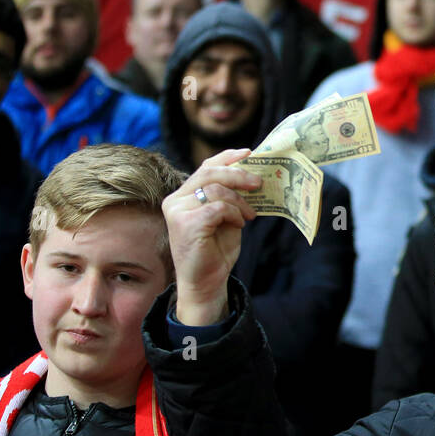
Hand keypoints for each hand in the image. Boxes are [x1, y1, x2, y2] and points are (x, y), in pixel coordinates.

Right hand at [163, 148, 259, 324]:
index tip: (249, 153)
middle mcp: (175, 201)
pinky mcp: (185, 224)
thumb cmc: (215, 250)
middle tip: (258, 183)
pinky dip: (233, 213)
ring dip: (239, 201)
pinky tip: (239, 224)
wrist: (206, 282)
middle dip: (238, 175)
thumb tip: (252, 173)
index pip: (206, 167)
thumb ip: (230, 195)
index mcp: (183, 196)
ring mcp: (177, 212)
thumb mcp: (226, 216)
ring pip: (215, 190)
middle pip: (210, 173)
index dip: (227, 158)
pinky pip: (217, 208)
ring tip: (248, 215)